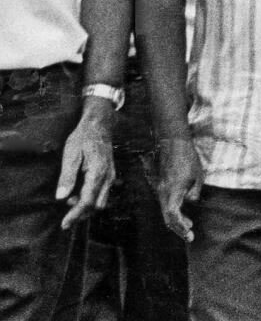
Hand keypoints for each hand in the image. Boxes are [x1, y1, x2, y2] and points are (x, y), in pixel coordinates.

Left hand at [56, 100, 115, 228]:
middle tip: (65, 212)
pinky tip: (78, 192)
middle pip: (96, 205)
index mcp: (98, 172)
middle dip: (81, 213)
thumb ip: (67, 176)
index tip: (64, 224)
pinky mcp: (109, 174)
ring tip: (70, 199)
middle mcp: (108, 176)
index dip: (75, 215)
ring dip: (86, 206)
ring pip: (101, 201)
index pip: (88, 201)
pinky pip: (102, 193)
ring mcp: (111, 175)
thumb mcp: (70, 154)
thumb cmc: (83, 137)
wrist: (100, 124)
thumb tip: (61, 198)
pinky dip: (91, 198)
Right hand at [156, 136, 204, 241]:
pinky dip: (173, 211)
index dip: (180, 227)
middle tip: (190, 236)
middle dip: (178, 228)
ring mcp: (160, 190)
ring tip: (189, 225)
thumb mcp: (198, 175)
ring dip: (176, 220)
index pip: (173, 215)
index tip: (189, 233)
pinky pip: (165, 203)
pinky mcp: (161, 186)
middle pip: (167, 217)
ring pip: (165, 211)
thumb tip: (190, 202)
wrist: (173, 143)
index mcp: (172, 192)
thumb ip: (194, 191)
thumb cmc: (188, 158)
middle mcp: (163, 193)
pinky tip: (183, 212)